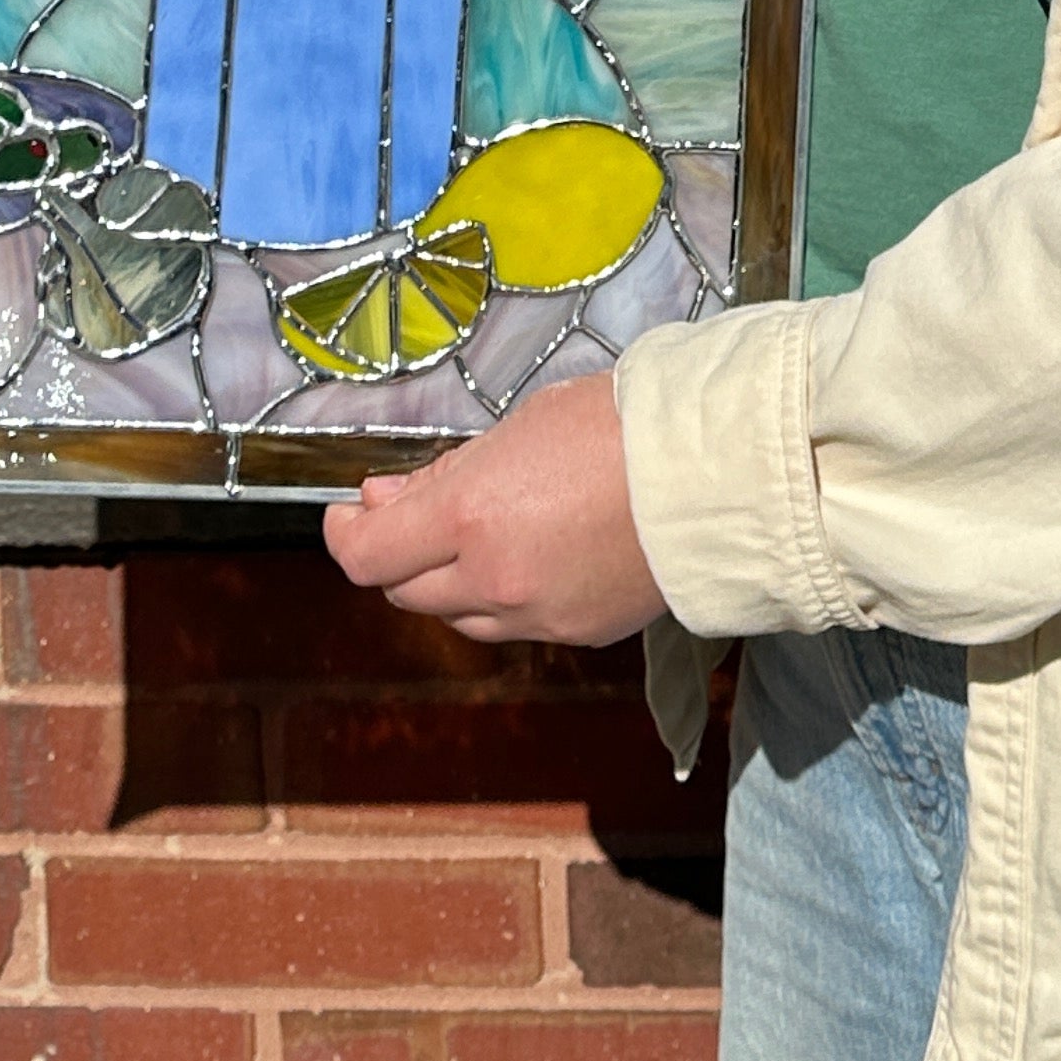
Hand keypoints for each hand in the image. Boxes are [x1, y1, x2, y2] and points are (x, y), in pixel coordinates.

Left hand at [323, 371, 665, 646]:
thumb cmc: (623, 426)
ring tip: (480, 531)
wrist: (716, 470)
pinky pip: (515, 624)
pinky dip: (505, 595)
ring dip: (448, 579)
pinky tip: (533, 552)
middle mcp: (492, 580)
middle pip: (405, 590)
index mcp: (470, 518)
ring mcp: (536, 616)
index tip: (348, 514)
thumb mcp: (519, 428)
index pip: (367, 556)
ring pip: (459, 615)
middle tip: (410, 512)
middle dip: (398, 552)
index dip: (344, 536)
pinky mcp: (577, 634)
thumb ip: (449, 473)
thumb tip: (389, 499)